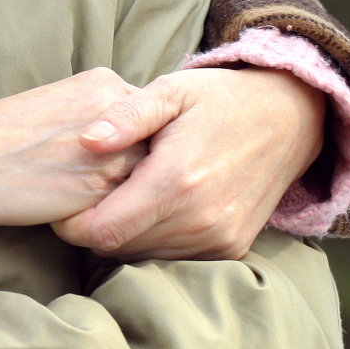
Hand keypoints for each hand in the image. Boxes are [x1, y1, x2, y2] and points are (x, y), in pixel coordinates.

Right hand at [0, 68, 146, 236]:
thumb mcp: (55, 108)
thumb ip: (99, 121)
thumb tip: (131, 151)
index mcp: (103, 83)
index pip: (148, 124)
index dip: (127, 149)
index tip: (95, 162)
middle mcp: (118, 111)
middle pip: (156, 152)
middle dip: (135, 174)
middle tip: (90, 187)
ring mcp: (113, 150)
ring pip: (146, 185)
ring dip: (124, 199)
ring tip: (79, 201)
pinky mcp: (99, 190)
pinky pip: (126, 214)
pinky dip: (109, 219)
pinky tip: (72, 214)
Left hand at [51, 66, 325, 259]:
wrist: (289, 119)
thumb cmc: (218, 100)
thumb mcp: (169, 91)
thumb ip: (125, 116)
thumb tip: (85, 140)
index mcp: (177, 180)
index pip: (104, 231)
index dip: (70, 224)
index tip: (60, 202)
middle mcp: (200, 218)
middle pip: (117, 247)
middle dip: (92, 226)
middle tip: (84, 193)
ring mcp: (219, 238)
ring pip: (142, 255)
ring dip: (122, 233)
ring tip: (117, 194)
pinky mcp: (231, 247)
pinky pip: (172, 257)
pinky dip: (151, 238)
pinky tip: (147, 205)